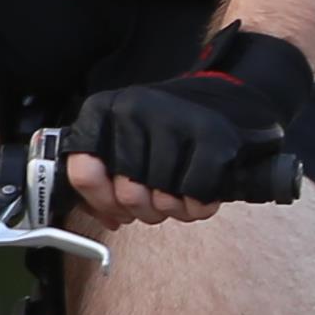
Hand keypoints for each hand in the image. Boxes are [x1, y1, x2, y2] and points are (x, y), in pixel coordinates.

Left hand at [65, 30, 312, 226]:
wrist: (231, 97)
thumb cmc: (173, 126)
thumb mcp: (126, 140)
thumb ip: (105, 178)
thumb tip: (107, 217)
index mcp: (105, 109)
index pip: (83, 171)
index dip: (101, 200)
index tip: (116, 206)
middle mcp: (135, 109)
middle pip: (128, 193)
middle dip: (145, 209)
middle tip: (156, 200)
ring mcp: (175, 121)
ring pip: (163, 198)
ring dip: (175, 208)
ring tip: (180, 191)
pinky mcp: (212, 136)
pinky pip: (196, 195)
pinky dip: (200, 204)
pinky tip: (202, 190)